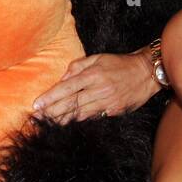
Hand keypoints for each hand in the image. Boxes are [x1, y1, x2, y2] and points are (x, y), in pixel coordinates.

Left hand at [31, 47, 160, 124]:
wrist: (146, 73)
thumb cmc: (120, 63)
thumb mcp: (98, 58)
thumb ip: (78, 66)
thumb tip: (62, 78)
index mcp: (93, 75)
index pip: (66, 88)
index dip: (50, 98)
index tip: (36, 105)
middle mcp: (99, 89)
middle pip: (70, 104)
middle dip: (51, 112)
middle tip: (36, 118)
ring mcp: (107, 102)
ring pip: (80, 114)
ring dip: (61, 119)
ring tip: (47, 123)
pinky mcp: (114, 111)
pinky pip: (93, 117)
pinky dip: (79, 120)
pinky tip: (66, 124)